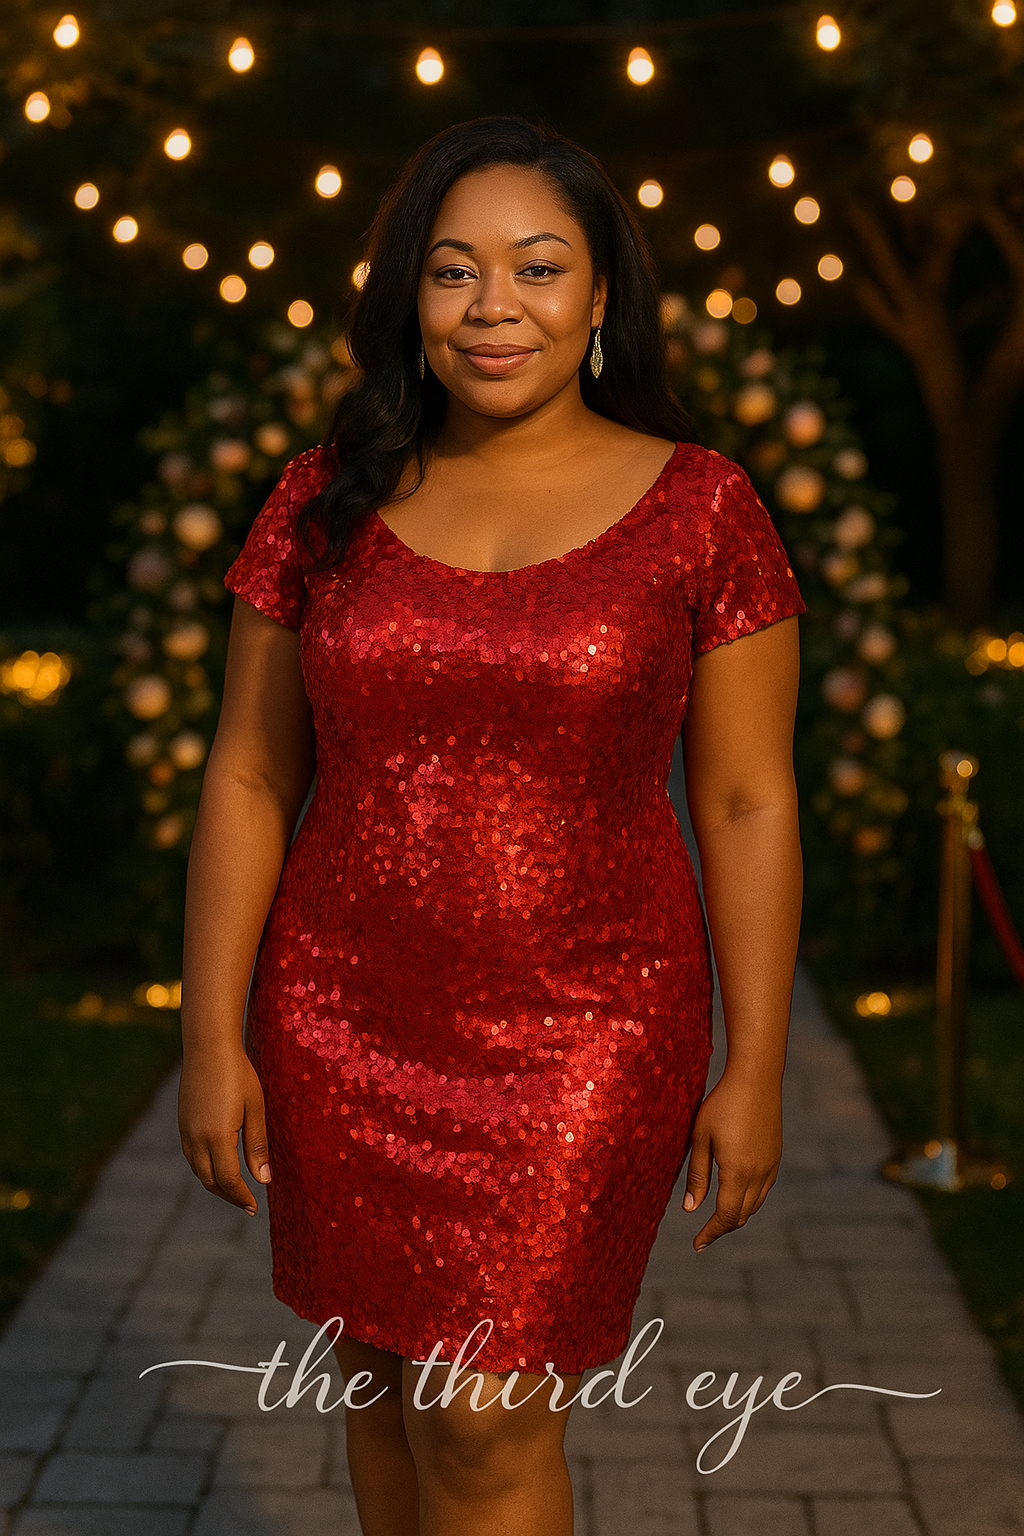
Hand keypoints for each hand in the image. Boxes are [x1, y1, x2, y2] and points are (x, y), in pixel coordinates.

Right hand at [178, 1045, 270, 1214]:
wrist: (208, 1046)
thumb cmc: (239, 1074)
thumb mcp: (255, 1109)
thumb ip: (257, 1146)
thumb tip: (263, 1180)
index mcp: (217, 1137)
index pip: (228, 1180)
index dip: (241, 1197)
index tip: (254, 1208)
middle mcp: (196, 1139)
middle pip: (210, 1181)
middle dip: (229, 1195)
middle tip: (247, 1203)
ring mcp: (185, 1131)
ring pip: (198, 1170)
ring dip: (216, 1183)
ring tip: (235, 1189)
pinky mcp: (182, 1123)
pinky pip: (192, 1156)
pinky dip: (205, 1168)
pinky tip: (219, 1165)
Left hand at [682, 1070, 781, 1250]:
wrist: (756, 1078)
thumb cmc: (722, 1104)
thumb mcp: (700, 1138)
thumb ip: (697, 1175)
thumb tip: (690, 1209)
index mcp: (738, 1172)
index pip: (725, 1216)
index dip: (710, 1233)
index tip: (697, 1245)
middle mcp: (759, 1174)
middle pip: (741, 1215)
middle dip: (722, 1228)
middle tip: (703, 1237)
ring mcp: (771, 1166)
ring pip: (755, 1204)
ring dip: (736, 1215)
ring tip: (717, 1219)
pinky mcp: (776, 1156)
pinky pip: (763, 1189)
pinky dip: (748, 1200)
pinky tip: (735, 1195)